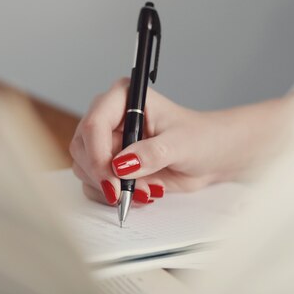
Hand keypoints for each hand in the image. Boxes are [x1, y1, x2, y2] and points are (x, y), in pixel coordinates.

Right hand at [69, 78, 245, 205]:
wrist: (212, 156)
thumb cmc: (201, 139)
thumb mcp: (181, 144)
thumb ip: (152, 153)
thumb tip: (122, 165)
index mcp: (123, 98)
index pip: (94, 124)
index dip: (98, 155)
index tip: (113, 181)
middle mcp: (109, 117)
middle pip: (82, 148)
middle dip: (102, 175)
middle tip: (125, 192)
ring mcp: (106, 142)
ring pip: (84, 168)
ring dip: (111, 187)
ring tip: (146, 189)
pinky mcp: (108, 164)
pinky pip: (93, 184)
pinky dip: (113, 195)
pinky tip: (141, 192)